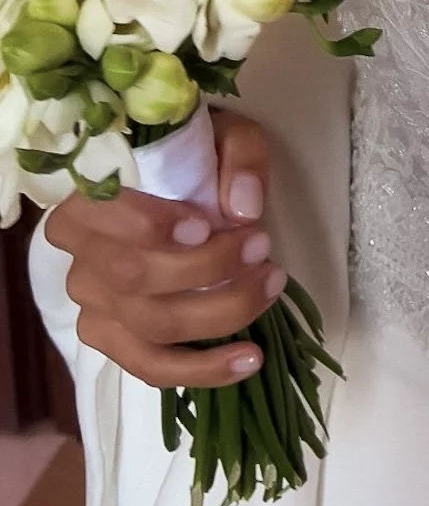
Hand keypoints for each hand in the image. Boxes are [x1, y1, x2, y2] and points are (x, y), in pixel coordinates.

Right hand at [45, 110, 283, 389]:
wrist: (184, 190)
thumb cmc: (198, 160)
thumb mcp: (225, 135)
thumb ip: (238, 156)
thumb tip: (244, 208)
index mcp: (87, 198)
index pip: (98, 214)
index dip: (148, 226)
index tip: (204, 226)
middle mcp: (80, 258)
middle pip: (134, 278)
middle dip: (207, 268)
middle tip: (261, 246)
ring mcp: (94, 307)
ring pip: (151, 326)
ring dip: (219, 313)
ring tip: (271, 285)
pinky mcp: (116, 342)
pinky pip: (152, 369)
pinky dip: (203, 370)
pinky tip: (248, 359)